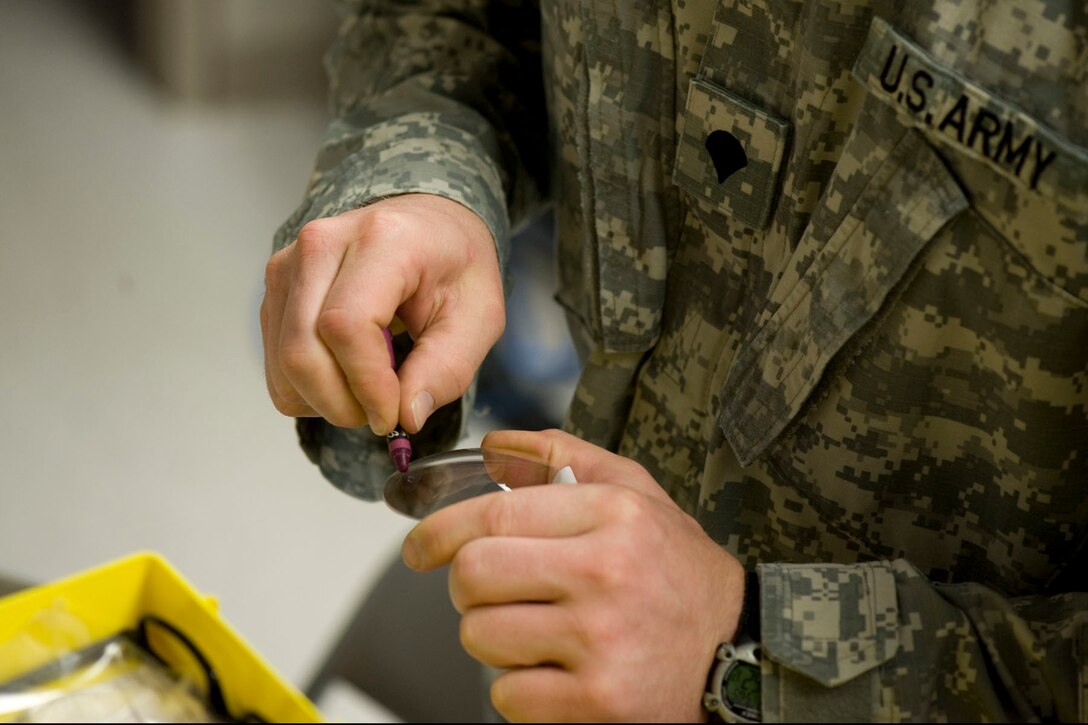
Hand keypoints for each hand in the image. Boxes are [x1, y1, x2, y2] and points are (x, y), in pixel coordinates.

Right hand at [261, 194, 503, 433]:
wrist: (427, 226)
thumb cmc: (455, 265)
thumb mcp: (479, 317)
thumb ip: (446, 369)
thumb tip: (406, 416)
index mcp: (381, 240)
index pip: (346, 325)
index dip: (366, 384)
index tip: (393, 417)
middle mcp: (322, 244)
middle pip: (302, 351)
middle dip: (342, 403)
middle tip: (384, 413)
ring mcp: (289, 265)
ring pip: (284, 365)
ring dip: (326, 400)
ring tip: (372, 387)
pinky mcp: (275, 290)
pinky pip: (276, 365)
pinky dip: (310, 390)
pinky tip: (348, 372)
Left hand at [402, 429, 745, 721]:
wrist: (737, 648)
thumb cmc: (677, 569)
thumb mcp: (634, 492)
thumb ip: (561, 456)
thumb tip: (495, 446)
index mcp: (611, 515)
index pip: (492, 515)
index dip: (438, 531)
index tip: (419, 547)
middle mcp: (604, 574)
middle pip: (472, 576)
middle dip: (466, 586)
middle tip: (491, 591)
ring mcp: (600, 643)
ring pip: (480, 637)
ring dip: (493, 637)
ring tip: (536, 630)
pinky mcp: (597, 703)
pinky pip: (507, 696)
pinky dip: (519, 688)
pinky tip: (557, 670)